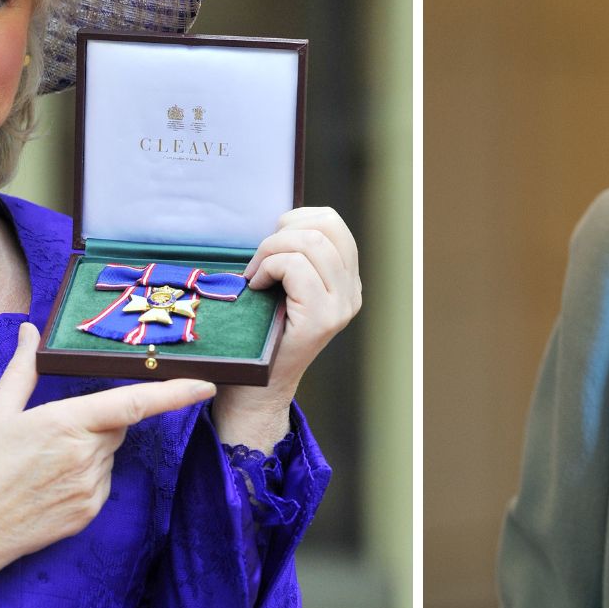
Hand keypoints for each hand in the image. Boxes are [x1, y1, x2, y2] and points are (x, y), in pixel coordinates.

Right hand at [0, 322, 214, 584]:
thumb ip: (23, 368)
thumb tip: (30, 331)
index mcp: (67, 423)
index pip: (135, 403)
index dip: (176, 392)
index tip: (207, 383)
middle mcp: (86, 456)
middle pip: (116, 426)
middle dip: (96, 421)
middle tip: (50, 432)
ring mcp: (90, 488)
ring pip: (108, 455)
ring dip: (89, 450)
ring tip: (40, 464)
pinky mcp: (88, 513)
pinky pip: (101, 482)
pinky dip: (85, 477)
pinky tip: (47, 485)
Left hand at [212, 207, 362, 443]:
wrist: (256, 388)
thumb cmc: (262, 334)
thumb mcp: (286, 288)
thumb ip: (295, 256)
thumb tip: (282, 221)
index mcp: (347, 281)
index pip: (332, 222)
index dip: (297, 219)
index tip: (272, 243)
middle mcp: (352, 292)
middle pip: (324, 226)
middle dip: (281, 233)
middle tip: (259, 261)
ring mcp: (341, 306)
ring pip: (310, 242)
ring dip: (271, 250)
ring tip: (257, 275)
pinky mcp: (322, 318)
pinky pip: (295, 266)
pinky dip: (268, 267)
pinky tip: (257, 287)